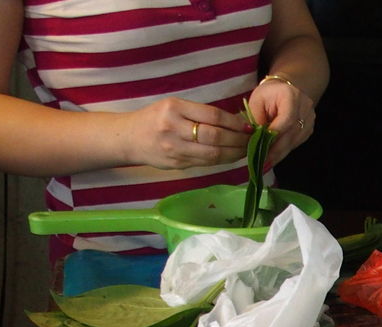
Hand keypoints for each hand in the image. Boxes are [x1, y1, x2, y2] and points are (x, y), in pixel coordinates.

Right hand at [123, 98, 248, 168]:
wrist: (128, 138)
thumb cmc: (155, 119)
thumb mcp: (173, 106)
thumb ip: (199, 113)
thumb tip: (235, 121)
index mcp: (174, 108)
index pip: (212, 116)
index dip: (235, 122)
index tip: (248, 126)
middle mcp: (174, 128)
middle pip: (215, 137)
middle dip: (238, 140)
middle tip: (253, 140)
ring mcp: (175, 149)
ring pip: (213, 154)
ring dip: (235, 153)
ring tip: (247, 150)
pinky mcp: (178, 164)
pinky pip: (206, 163)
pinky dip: (223, 160)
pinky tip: (233, 156)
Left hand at [247, 76, 315, 167]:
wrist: (286, 90)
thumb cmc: (268, 94)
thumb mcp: (257, 100)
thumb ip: (256, 118)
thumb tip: (254, 138)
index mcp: (292, 96)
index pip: (287, 119)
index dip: (275, 135)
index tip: (262, 148)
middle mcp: (305, 107)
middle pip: (291, 134)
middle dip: (276, 150)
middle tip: (263, 161)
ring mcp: (310, 119)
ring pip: (294, 141)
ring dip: (280, 152)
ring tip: (266, 161)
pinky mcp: (309, 129)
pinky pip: (296, 143)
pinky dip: (285, 149)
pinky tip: (274, 155)